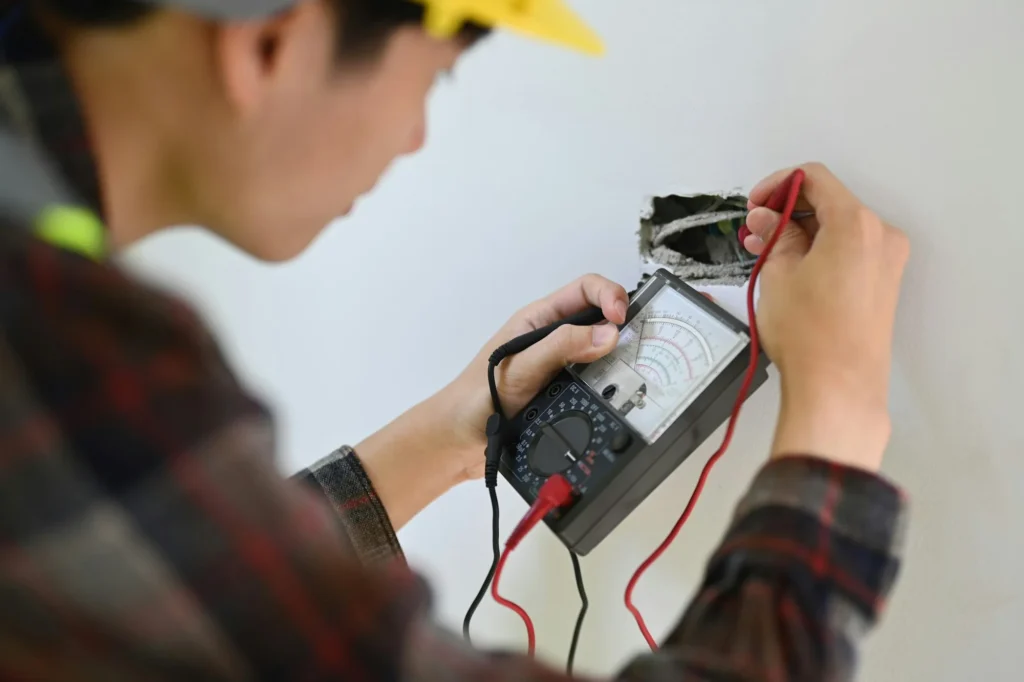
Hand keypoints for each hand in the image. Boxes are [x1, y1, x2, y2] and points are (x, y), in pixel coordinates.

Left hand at [355, 274, 626, 528]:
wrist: (459, 441)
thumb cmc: (477, 398)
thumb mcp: (523, 366)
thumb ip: (563, 346)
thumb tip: (608, 333)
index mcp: (539, 320)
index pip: (585, 290)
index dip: (610, 296)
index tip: (622, 319)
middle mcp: (551, 339)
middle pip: (599, 320)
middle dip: (621, 327)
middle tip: (638, 346)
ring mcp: (558, 367)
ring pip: (600, 353)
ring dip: (616, 359)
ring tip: (633, 372)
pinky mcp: (562, 394)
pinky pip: (594, 383)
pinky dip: (609, 387)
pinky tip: (616, 398)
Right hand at [743, 163, 909, 471]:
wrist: (838, 387)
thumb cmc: (810, 335)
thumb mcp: (778, 273)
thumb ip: (774, 234)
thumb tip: (767, 218)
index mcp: (854, 223)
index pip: (814, 179)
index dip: (777, 185)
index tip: (755, 204)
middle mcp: (879, 236)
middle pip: (828, 202)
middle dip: (787, 211)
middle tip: (755, 231)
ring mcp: (886, 261)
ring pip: (837, 228)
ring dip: (802, 232)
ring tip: (765, 252)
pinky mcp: (883, 284)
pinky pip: (849, 251)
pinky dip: (820, 250)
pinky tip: (791, 267)